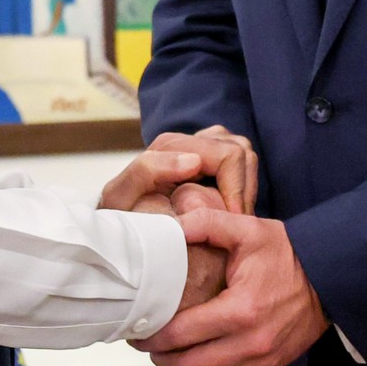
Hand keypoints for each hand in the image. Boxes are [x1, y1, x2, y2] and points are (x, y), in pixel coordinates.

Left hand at [98, 130, 255, 213]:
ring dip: (245, 189)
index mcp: (170, 144)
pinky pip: (242, 169)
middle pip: (240, 152)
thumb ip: (148, 170)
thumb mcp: (121, 195)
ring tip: (233, 219)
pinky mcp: (211, 163)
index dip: (236, 189)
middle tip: (235, 222)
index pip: (228, 155)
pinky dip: (242, 191)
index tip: (233, 220)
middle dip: (243, 189)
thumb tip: (194, 161)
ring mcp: (204, 148)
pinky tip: (230, 215)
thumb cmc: (121, 212)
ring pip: (245, 158)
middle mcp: (190, 140)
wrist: (122, 224)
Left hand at [131, 209, 328, 365]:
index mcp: (241, 310)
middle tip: (146, 340)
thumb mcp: (248, 229)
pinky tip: (197, 359)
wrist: (329, 278)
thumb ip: (207, 223)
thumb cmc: (287, 254)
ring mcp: (261, 360)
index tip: (137, 329)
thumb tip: (172, 226)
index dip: (152, 335)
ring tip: (169, 350)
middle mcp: (251, 342)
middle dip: (160, 356)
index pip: (182, 334)